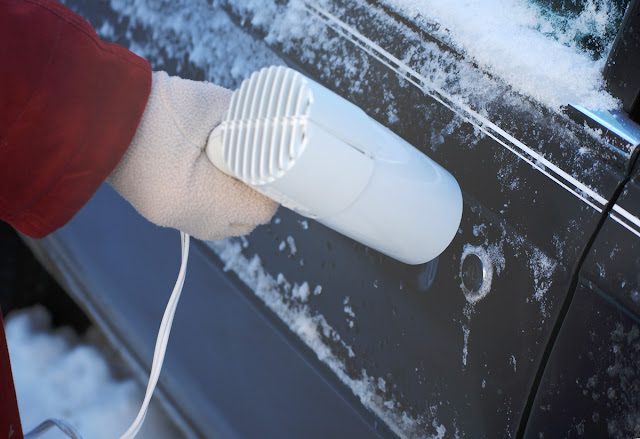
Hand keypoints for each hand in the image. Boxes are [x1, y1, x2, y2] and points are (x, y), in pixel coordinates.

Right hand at [108, 71, 277, 239]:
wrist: (95, 111)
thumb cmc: (154, 108)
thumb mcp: (211, 105)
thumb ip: (247, 122)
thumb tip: (271, 129)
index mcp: (202, 199)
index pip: (261, 210)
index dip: (272, 186)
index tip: (271, 162)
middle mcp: (187, 218)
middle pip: (243, 223)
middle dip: (253, 195)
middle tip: (251, 163)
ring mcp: (171, 217)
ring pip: (221, 223)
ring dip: (232, 200)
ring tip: (227, 166)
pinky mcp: (159, 209)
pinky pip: (200, 214)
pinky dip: (211, 197)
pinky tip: (206, 170)